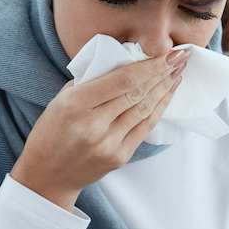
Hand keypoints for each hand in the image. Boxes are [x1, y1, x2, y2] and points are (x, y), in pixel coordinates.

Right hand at [10, 50, 187, 209]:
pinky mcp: (118, 158)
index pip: (122, 80)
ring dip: (165, 89)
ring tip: (178, 72)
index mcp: (75, 104)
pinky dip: (159, 109)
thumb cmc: (52, 131)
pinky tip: (167, 95)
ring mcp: (107, 144)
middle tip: (181, 56)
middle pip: (137, 93)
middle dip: (163, 73)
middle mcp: (92, 125)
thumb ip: (91, 81)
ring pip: (144, 110)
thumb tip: (125, 60)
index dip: (150, 65)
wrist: (47, 175)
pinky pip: (144, 128)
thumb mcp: (61, 100)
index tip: (168, 53)